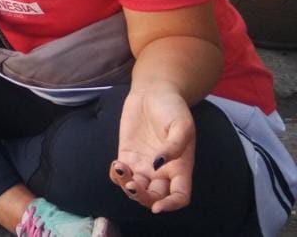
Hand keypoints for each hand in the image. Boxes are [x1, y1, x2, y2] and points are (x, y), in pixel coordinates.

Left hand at [111, 85, 196, 213]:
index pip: (180, 197)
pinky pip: (120, 174)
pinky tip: (116, 165)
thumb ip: (175, 146)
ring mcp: (143, 164)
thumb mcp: (182, 125)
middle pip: (154, 197)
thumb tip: (159, 165)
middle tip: (132, 185)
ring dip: (126, 187)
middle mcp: (162, 171)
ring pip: (135, 188)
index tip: (157, 207)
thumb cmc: (173, 108)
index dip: (171, 206)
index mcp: (181, 168)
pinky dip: (116, 176)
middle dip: (142, 197)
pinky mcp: (127, 155)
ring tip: (121, 169)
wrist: (154, 92)